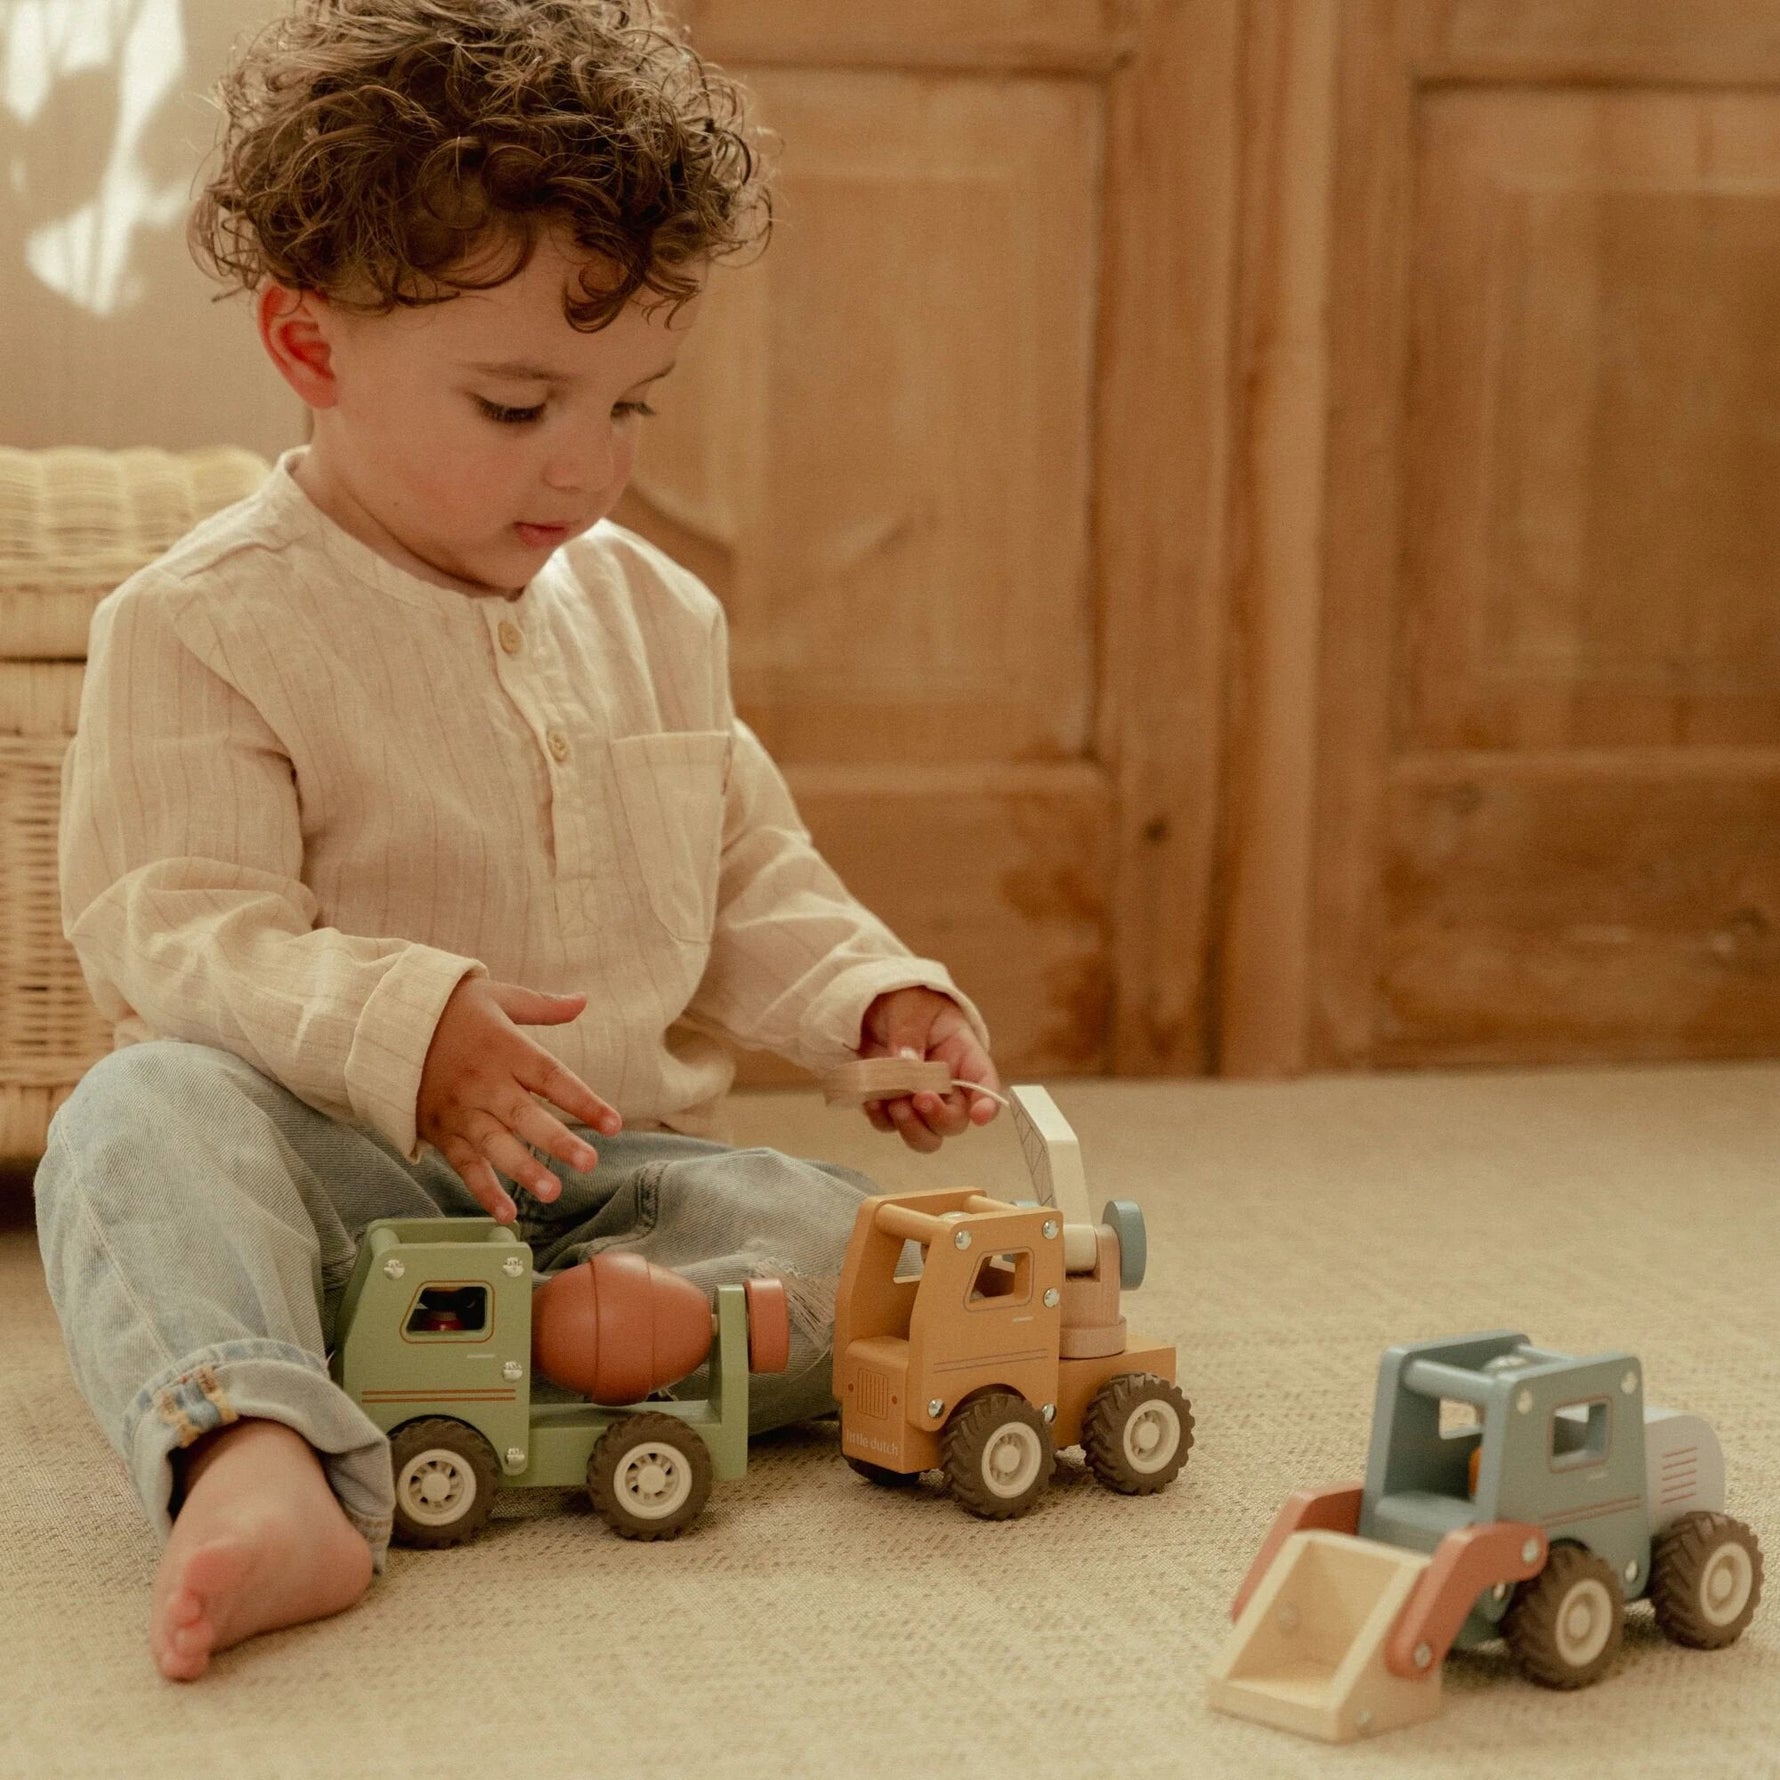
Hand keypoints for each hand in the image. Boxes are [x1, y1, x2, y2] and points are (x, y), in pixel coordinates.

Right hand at [416, 976, 620, 1222]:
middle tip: (589, 1162)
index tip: (615, 1124)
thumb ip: (542, 1007)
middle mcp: (484, 1083)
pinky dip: (483, 1190)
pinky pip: (463, 1164)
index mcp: (505, 1049)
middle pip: (524, 1115)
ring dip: (522, 1170)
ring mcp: (460, 1110)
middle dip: (556, 1141)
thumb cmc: (450, 1009)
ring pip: (494, 1144)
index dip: (584, 1101)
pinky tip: (506, 1214)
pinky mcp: (439, 1130)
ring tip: (551, 1192)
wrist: (385, 1022)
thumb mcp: (497, 997)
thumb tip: (583, 1000)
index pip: (552, 1077)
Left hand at [857, 987, 999, 1152]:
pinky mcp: (890, 1103)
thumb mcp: (911, 1006)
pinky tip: (871, 1101)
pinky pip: (889, 1125)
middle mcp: (946, 1085)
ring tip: (893, 1104)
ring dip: (911, 1128)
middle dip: (938, 1117)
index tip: (980, 1116)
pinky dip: (881, 1119)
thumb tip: (907, 1063)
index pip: (984, 1084)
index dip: (988, 1104)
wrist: (872, 1002)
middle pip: (955, 1121)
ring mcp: (918, 1098)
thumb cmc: (906, 999)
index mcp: (962, 1055)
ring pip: (926, 1135)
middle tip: (917, 1098)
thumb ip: (910, 1034)